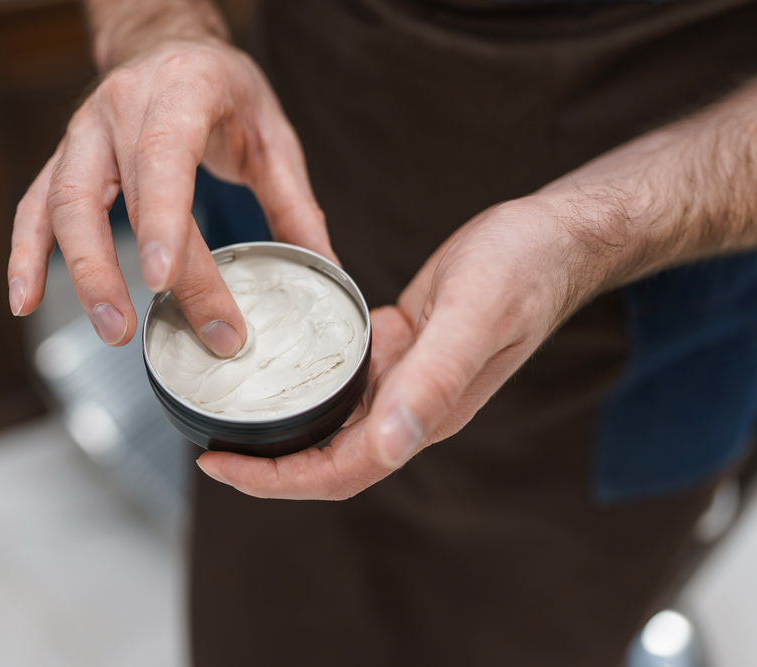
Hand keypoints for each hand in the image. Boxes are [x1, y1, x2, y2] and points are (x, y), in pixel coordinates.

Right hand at [8, 38, 332, 354]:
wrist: (172, 46)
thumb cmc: (223, 88)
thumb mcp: (272, 134)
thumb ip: (294, 204)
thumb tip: (324, 269)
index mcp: (182, 91)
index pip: (164, 157)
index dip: (162, 221)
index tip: (166, 283)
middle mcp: (122, 107)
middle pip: (115, 196)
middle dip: (127, 270)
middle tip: (145, 332)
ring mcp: (85, 132)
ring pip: (63, 203)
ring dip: (81, 272)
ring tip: (110, 328)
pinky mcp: (66, 158)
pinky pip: (35, 206)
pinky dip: (26, 254)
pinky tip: (26, 299)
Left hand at [196, 196, 603, 498]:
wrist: (551, 238)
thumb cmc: (521, 271)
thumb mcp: (473, 317)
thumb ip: (434, 381)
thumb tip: (391, 445)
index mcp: (424, 414)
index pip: (340, 471)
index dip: (278, 481)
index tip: (218, 467)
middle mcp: (409, 407)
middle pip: (327, 460)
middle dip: (266, 467)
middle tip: (205, 450)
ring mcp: (403, 379)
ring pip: (330, 424)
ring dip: (279, 429)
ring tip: (222, 414)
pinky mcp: (397, 349)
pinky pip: (341, 380)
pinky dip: (301, 383)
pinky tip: (269, 365)